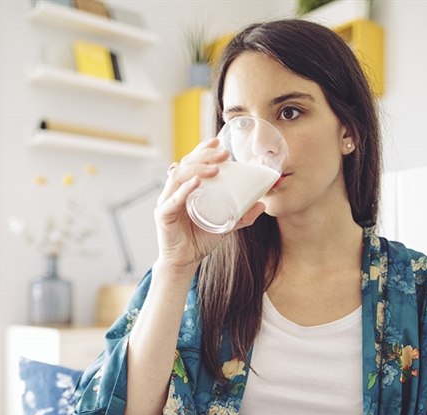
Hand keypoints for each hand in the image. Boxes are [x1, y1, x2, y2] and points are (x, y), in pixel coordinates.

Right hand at [155, 138, 265, 270]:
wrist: (185, 261)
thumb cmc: (200, 239)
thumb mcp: (225, 225)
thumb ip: (241, 216)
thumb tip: (262, 205)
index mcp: (185, 187)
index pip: (191, 161)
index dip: (203, 149)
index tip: (218, 142)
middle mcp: (174, 190)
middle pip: (185, 164)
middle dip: (204, 155)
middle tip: (224, 153)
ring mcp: (167, 201)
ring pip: (178, 177)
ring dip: (198, 169)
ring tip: (216, 169)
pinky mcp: (163, 215)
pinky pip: (173, 199)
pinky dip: (184, 190)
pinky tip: (196, 183)